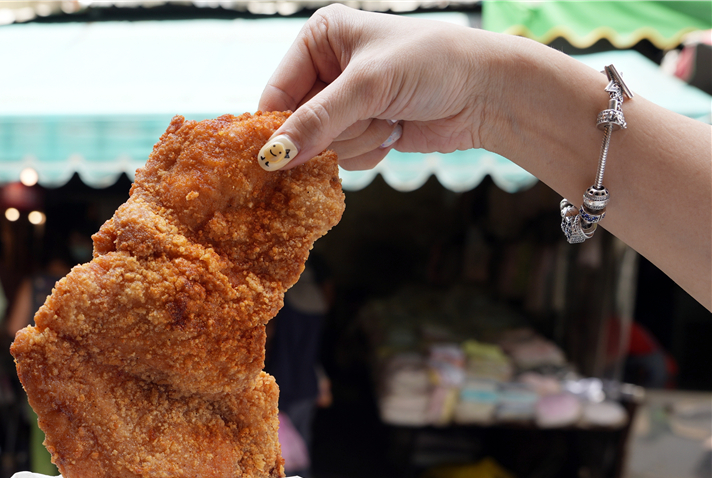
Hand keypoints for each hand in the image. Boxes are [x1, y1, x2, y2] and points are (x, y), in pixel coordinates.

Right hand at [258, 4, 501, 169]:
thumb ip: (317, 121)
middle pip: (299, 126)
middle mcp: (329, 69)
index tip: (279, 158)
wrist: (486, 92)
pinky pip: (345, 160)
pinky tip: (396, 131)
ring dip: (359, 141)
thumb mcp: (369, 85)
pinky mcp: (364, 130)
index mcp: (321, 38)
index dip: (279, 127)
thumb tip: (271, 157)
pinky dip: (371, 151)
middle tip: (369, 116)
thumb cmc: (432, 65)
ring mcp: (347, 103)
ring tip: (390, 118)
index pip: (276, 93)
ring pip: (323, 147)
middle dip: (335, 130)